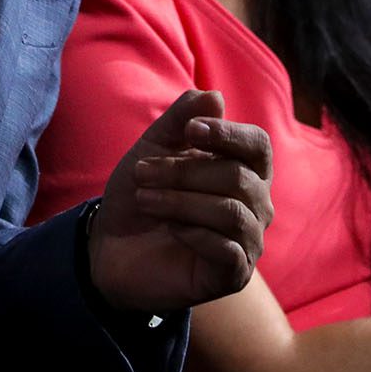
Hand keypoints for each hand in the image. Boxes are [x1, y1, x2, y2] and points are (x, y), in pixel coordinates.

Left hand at [87, 89, 273, 313]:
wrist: (112, 246)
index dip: (228, 135)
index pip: (257, 145)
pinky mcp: (235, 275)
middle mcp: (256, 204)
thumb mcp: (153, 147)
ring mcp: (248, 241)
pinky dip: (193, 234)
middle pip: (238, 177)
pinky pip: (227, 249)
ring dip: (181, 201)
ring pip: (231, 212)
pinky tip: (170, 230)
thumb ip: (182, 118)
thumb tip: (216, 96)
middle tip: (141, 172)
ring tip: (145, 198)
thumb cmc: (142, 191)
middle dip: (183, 172)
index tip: (189, 131)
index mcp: (244, 169)